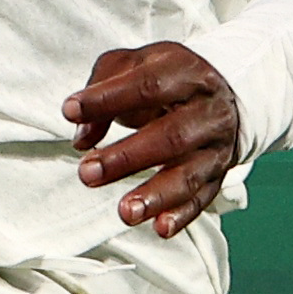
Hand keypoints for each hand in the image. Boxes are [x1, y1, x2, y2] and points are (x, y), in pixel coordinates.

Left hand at [67, 43, 242, 236]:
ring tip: (124, 212)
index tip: (70, 110)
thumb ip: (101, 89)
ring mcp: (215, 146)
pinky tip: (159, 227)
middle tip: (88, 173)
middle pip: (171, 137)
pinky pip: (201, 198)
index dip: (108, 98)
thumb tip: (83, 138)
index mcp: (186, 72)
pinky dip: (181, 216)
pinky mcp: (217, 174)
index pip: (148, 86)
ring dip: (155, 195)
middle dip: (127, 158)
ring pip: (188, 174)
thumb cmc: (166, 79)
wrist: (222, 93)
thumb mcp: (133, 65)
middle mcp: (207, 111)